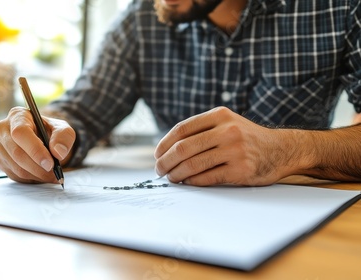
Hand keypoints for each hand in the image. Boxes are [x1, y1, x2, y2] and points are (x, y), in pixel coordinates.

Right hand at [0, 107, 75, 183]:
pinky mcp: (0, 160)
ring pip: (16, 167)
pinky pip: (15, 175)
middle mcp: (3, 129)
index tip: (50, 163)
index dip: (35, 150)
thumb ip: (64, 137)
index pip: (20, 133)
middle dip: (38, 167)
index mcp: (17, 116)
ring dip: (36, 175)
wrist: (43, 139)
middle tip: (54, 173)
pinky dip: (31, 178)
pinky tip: (41, 174)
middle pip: (17, 153)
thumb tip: (58, 152)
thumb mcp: (63, 129)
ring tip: (51, 175)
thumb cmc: (50, 132)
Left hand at [154, 107, 297, 185]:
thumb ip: (202, 130)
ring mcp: (235, 150)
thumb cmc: (247, 138)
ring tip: (171, 177)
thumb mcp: (227, 123)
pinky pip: (207, 177)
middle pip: (183, 147)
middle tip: (158, 169)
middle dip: (165, 161)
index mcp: (220, 116)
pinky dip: (193, 181)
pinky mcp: (241, 169)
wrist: (281, 150)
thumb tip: (167, 149)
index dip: (164, 143)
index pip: (182, 129)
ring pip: (193, 164)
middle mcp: (227, 130)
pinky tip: (187, 182)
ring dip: (176, 173)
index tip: (157, 154)